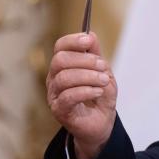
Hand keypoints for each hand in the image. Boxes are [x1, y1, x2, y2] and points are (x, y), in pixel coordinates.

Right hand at [46, 32, 116, 158]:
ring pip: (64, 78)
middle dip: (85, 60)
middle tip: (102, 66)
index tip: (89, 41)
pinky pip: (68, 96)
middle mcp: (54, 79)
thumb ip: (96, 55)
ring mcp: (54, 95)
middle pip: (60, 60)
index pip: (60, 47)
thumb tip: (90, 35)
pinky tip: (98, 92)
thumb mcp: (103, 73)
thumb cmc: (99, 98)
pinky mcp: (59, 110)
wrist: (101, 124)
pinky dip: (86, 91)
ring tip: (103, 81)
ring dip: (88, 77)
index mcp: (63, 66)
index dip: (73, 41)